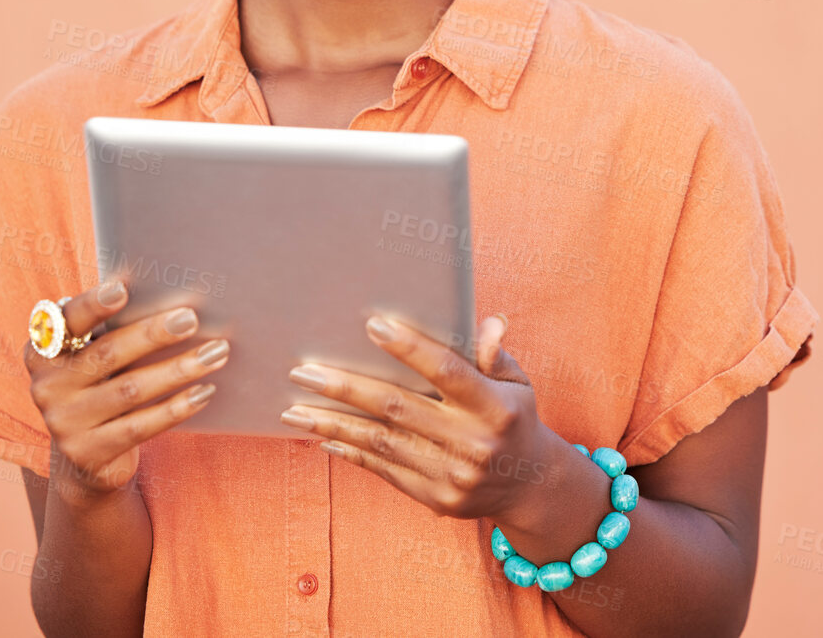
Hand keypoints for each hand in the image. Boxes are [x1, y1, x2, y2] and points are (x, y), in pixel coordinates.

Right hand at [24, 282, 227, 501]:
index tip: (122, 289)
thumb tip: (171, 297)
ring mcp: (64, 423)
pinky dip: (177, 406)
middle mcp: (46, 387)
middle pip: (108, 354)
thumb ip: (113, 329)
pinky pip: (141, 426)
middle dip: (153, 334)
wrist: (86, 457)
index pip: (65, 322)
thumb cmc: (101, 385)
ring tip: (216, 353)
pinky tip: (205, 391)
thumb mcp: (96, 357)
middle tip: (191, 319)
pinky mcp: (88, 453)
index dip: (92, 305)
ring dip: (179, 369)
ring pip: (131, 390)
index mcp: (43, 351)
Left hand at [282, 314, 553, 521]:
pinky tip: (322, 435)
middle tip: (304, 371)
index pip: (446, 371)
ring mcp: (452, 475)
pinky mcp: (435, 498)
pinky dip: (350, 451)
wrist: (529, 485)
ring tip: (294, 407)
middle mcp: (472, 442)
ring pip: (380, 442)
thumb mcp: (517, 382)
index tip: (372, 324)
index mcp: (494, 406)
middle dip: (346, 387)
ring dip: (333, 422)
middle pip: (398, 408)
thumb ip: (496, 354)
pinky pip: (383, 470)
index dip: (409, 348)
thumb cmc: (515, 419)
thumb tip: (488, 326)